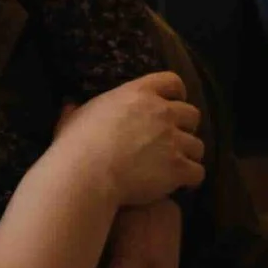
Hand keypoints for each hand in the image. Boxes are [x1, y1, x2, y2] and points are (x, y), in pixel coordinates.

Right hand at [55, 72, 204, 212]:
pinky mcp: (178, 168)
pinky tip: (182, 185)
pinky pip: (198, 172)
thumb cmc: (76, 144)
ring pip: (198, 146)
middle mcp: (162, 112)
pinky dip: (191, 179)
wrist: (87, 173)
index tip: (174, 104)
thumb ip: (77, 110)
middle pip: (192, 114)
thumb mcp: (73, 118)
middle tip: (174, 141)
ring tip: (177, 167)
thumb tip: (69, 104)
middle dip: (186, 127)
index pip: (172, 82)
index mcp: (139, 94)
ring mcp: (173, 140)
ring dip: (189, 156)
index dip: (177, 94)